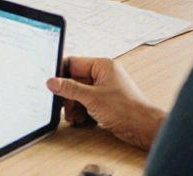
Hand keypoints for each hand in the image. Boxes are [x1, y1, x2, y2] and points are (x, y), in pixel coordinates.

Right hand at [46, 57, 165, 150]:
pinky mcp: (105, 102)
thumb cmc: (126, 109)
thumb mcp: (92, 98)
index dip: (61, 74)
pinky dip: (82, 112)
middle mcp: (103, 75)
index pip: (74, 64)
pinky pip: (86, 103)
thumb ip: (70, 89)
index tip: (50, 84)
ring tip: (74, 117)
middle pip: (75, 81)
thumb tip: (52, 82)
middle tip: (63, 106)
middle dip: (68, 96)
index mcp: (102, 66)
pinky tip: (82, 120)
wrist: (142, 128)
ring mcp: (104, 89)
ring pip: (79, 94)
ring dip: (74, 106)